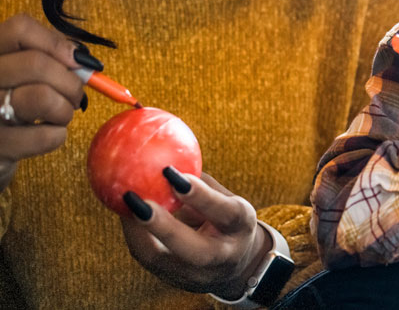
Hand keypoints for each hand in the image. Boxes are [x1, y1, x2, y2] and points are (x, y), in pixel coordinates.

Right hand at [0, 14, 85, 191]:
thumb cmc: (10, 106)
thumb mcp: (20, 76)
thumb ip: (48, 60)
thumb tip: (83, 61)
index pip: (20, 29)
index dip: (55, 43)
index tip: (75, 61)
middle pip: (36, 63)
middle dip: (70, 82)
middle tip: (75, 96)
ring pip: (41, 97)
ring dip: (65, 109)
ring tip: (60, 115)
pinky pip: (45, 136)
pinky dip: (58, 135)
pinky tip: (47, 135)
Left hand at [121, 170, 271, 298]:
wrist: (234, 264)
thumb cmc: (225, 217)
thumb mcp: (225, 198)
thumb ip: (200, 182)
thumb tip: (166, 152)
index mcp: (241, 227)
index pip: (224, 212)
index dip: (200, 195)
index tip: (172, 173)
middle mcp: (222, 256)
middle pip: (194, 250)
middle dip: (162, 227)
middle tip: (135, 198)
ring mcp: (197, 275)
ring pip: (160, 259)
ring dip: (136, 229)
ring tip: (123, 200)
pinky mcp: (174, 281)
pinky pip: (147, 258)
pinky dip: (134, 234)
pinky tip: (124, 212)